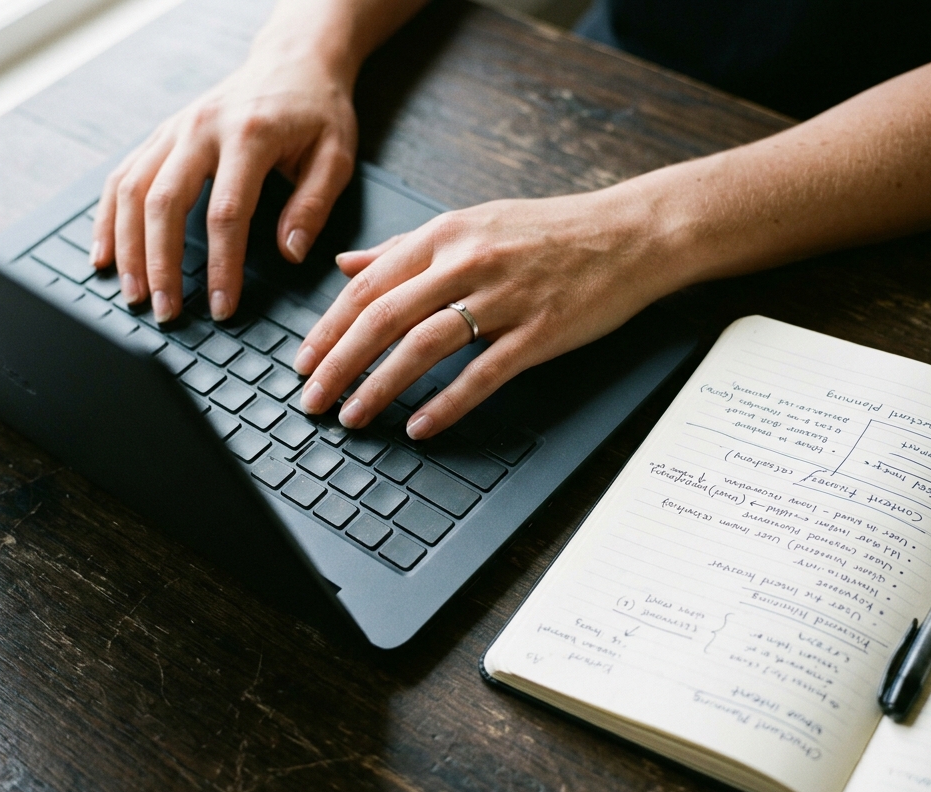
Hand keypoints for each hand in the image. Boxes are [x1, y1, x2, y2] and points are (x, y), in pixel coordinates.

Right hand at [90, 42, 356, 322]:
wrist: (293, 59)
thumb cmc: (316, 110)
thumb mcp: (335, 154)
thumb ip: (314, 205)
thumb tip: (288, 253)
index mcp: (249, 135)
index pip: (226, 213)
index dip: (221, 267)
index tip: (222, 308)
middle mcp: (202, 128)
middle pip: (164, 203)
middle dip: (160, 264)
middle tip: (166, 310)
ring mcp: (175, 129)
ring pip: (132, 189)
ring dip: (127, 247)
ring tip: (132, 293)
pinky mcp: (161, 134)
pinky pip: (122, 176)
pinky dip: (108, 217)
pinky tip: (104, 253)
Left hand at [292, 184, 692, 438]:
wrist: (627, 235)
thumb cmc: (547, 232)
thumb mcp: (469, 224)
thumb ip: (404, 248)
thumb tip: (344, 264)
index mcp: (445, 235)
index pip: (367, 286)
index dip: (328, 328)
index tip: (303, 362)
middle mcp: (467, 262)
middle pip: (383, 317)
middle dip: (338, 363)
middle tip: (311, 400)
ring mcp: (505, 297)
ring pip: (424, 346)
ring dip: (379, 386)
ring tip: (352, 416)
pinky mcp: (539, 332)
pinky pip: (483, 374)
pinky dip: (446, 404)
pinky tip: (419, 427)